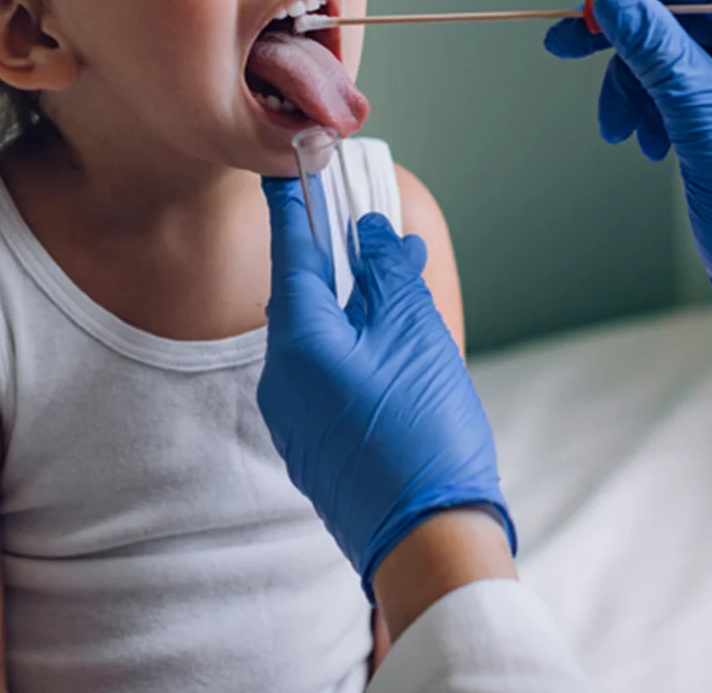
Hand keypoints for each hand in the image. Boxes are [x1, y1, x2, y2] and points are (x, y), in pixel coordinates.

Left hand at [258, 177, 514, 598]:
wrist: (429, 544)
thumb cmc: (424, 433)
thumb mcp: (415, 334)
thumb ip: (388, 274)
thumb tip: (370, 234)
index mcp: (299, 342)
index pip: (290, 253)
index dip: (294, 206)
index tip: (288, 168)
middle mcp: (282, 378)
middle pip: (305, 296)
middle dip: (340, 260)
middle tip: (370, 225)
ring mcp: (294, 417)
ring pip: (321, 338)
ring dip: (356, 305)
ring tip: (402, 280)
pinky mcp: (314, 445)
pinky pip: (328, 376)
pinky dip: (356, 347)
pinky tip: (394, 341)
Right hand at [545, 0, 711, 380]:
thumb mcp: (706, 126)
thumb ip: (661, 54)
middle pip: (689, 19)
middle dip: (626, 33)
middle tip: (564, 39)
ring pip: (672, 57)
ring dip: (631, 85)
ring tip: (614, 129)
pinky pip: (674, 92)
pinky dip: (646, 110)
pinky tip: (641, 143)